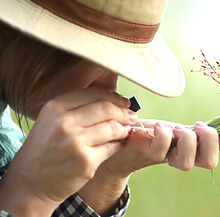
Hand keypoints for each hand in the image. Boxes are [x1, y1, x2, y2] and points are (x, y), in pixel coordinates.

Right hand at [0, 87, 134, 215]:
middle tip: (131, 116)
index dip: (114, 97)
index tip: (123, 102)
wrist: (30, 183)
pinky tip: (119, 143)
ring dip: (124, 128)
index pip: (94, 94)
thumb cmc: (45, 149)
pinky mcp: (86, 161)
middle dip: (123, 112)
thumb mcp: (51, 121)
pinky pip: (113, 147)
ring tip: (126, 130)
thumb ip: (76, 108)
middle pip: (107, 108)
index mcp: (55, 108)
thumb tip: (112, 99)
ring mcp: (76, 142)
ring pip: (113, 128)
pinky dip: (120, 143)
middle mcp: (64, 123)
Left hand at [98, 119, 219, 175]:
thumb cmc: (154, 131)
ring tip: (171, 128)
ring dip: (182, 139)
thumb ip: (200, 126)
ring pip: (187, 161)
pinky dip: (161, 133)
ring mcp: (168, 159)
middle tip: (192, 125)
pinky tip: (154, 127)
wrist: (122, 142)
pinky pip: (162, 150)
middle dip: (205, 139)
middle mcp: (187, 157)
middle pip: (211, 160)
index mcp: (197, 146)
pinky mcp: (149, 156)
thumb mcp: (180, 125)